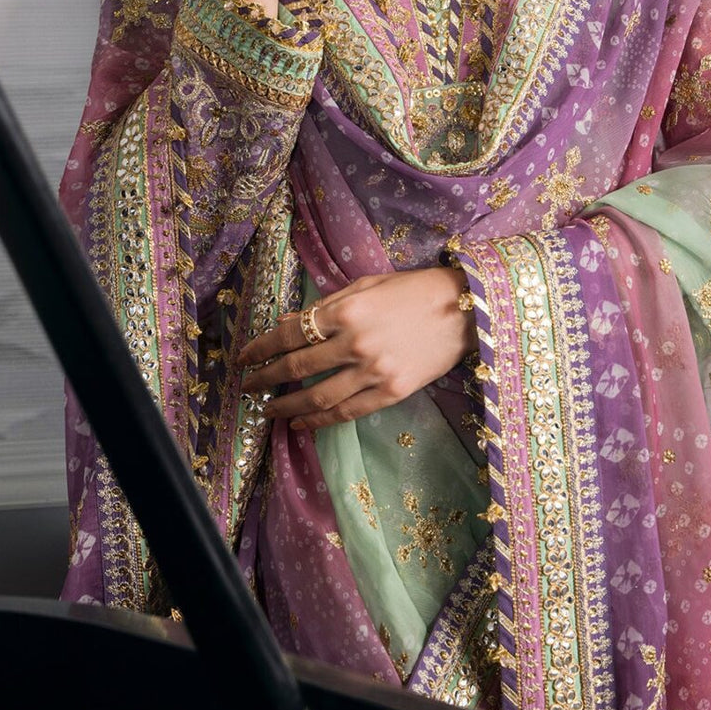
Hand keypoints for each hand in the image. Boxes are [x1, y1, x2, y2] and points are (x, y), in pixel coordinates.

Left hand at [235, 266, 475, 430]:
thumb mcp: (368, 285)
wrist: (466, 310)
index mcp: (347, 310)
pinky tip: (302, 424)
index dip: (261, 347)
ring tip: (269, 411)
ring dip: (287, 406)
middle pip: (297, 367)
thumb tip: (290, 324)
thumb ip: (328, 305)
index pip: (290, 334)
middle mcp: (355, 342)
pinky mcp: (392, 392)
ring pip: (318, 397)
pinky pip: (348, 412)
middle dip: (265, 378)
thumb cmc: (415, 289)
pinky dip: (320, 422)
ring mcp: (374, 371)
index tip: (244, 357)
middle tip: (246, 386)